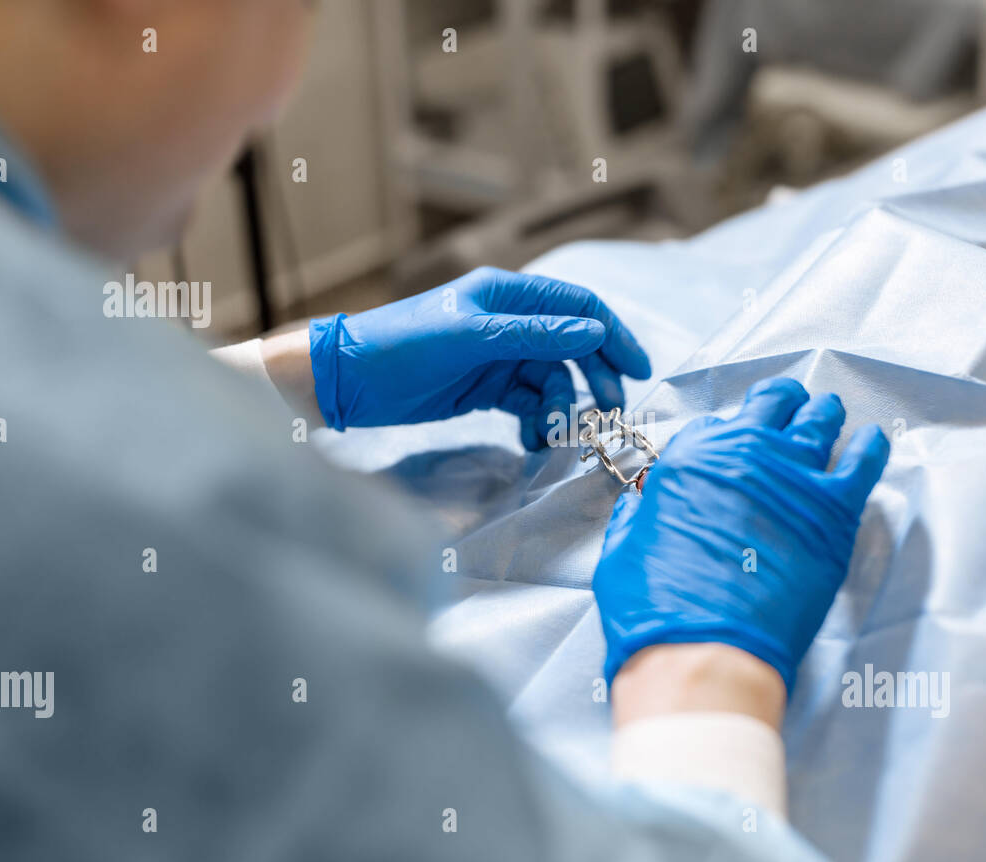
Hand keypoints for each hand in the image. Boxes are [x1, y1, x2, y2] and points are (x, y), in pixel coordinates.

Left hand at [308, 267, 650, 445]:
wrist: (348, 382)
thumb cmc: (403, 346)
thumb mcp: (472, 337)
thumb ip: (535, 335)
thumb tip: (595, 330)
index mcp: (506, 295)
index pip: (576, 306)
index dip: (611, 334)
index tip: (637, 371)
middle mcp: (508, 322)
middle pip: (571, 346)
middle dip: (593, 378)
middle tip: (608, 413)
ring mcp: (497, 357)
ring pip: (551, 381)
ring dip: (561, 407)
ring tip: (556, 434)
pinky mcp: (484, 389)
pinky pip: (527, 404)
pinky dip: (536, 422)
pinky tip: (533, 441)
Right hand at [593, 377, 890, 693]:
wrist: (706, 653)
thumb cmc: (656, 610)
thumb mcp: (621, 551)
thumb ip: (635, 518)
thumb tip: (641, 505)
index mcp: (690, 459)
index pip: (716, 424)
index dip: (726, 434)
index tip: (733, 445)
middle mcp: (743, 453)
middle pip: (773, 405)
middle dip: (780, 404)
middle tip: (788, 409)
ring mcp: (794, 478)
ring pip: (819, 421)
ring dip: (822, 414)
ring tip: (827, 414)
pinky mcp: (835, 513)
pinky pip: (864, 461)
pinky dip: (869, 447)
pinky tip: (870, 442)